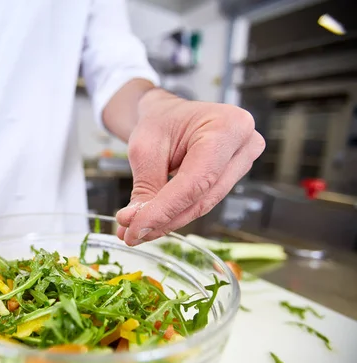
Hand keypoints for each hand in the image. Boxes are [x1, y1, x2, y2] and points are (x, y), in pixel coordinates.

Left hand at [116, 89, 264, 245]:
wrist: (169, 115)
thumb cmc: (160, 122)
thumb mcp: (145, 149)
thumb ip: (145, 188)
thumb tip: (135, 225)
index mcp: (229, 126)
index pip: (196, 180)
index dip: (165, 210)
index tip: (135, 229)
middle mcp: (245, 145)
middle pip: (201, 198)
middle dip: (163, 220)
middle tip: (130, 234)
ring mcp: (242, 164)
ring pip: (201, 206)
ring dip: (166, 222)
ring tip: (134, 231)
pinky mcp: (232, 179)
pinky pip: (201, 203)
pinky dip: (173, 216)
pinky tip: (149, 225)